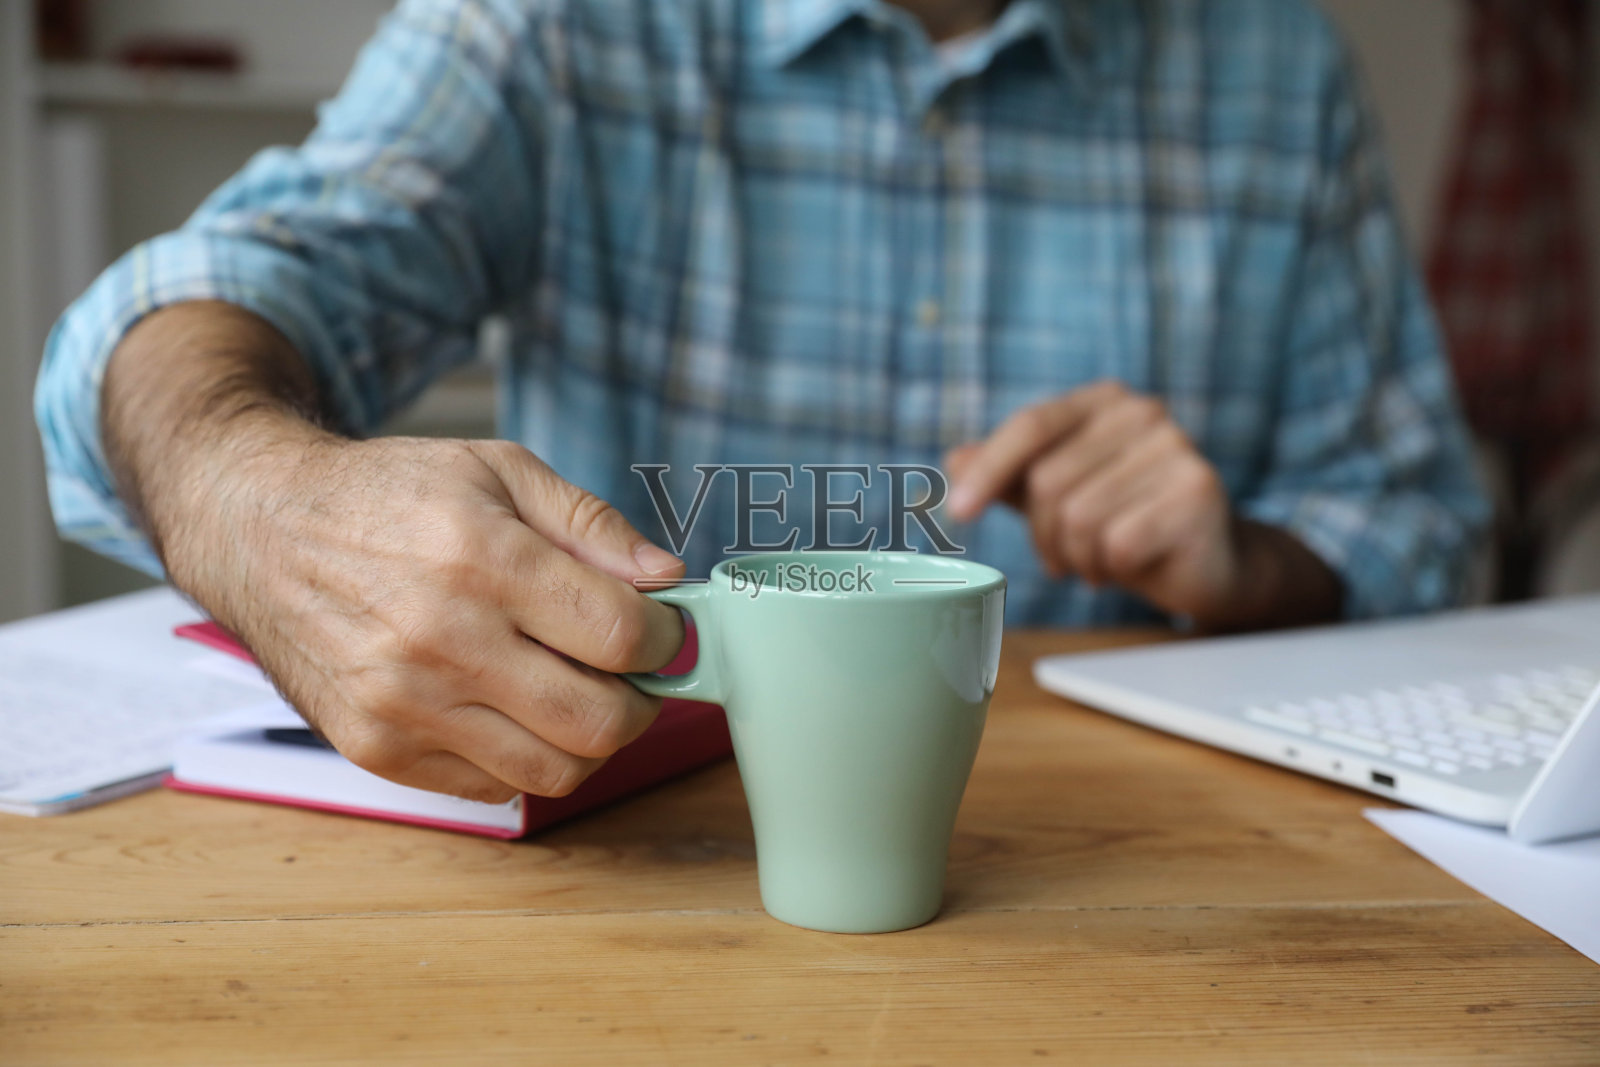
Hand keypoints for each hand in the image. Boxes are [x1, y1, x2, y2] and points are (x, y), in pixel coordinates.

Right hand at [168, 430, 685, 803]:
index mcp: (479, 558)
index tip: (661, 628)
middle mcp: (439, 641)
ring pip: (553, 771)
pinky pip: (493, 787)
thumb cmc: (389, 494)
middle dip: (641, 700)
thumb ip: (592, 523)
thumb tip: (668, 579)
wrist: (261, 531)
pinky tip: (514, 707)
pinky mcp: (376, 749)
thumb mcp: (498, 468)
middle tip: (631, 672)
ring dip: (589, 739)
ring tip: (578, 692)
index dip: (664, 638)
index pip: (618, 634)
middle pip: (598, 721)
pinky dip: (525, 757)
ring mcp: (403, 706)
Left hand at [944, 381, 1339, 628]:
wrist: (1210, 561)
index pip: (1031, 426)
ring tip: (1100, 560)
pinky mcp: (1197, 493)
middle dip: (1043, 535)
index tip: (957, 513)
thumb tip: (953, 460)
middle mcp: (1144, 413)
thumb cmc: (1127, 521)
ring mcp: (1176, 450)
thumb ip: (1008, 476)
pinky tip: (1129, 566)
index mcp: (1105, 401)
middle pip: (1048, 482)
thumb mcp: (1059, 496)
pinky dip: (1111, 568)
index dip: (989, 470)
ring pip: (1079, 518)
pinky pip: (1117, 544)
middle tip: (1064, 557)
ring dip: (1077, 556)